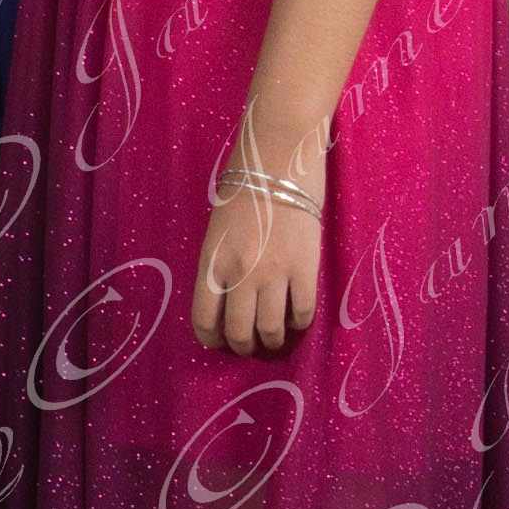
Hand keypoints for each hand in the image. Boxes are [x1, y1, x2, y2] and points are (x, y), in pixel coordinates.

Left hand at [196, 124, 327, 353]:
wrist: (278, 161)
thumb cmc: (243, 187)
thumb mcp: (216, 229)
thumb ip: (220, 263)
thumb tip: (228, 295)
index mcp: (211, 262)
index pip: (204, 318)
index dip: (211, 338)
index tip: (218, 342)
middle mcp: (239, 274)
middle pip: (239, 332)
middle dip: (243, 346)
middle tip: (249, 345)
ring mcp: (273, 274)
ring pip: (270, 330)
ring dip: (271, 341)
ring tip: (274, 338)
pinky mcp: (305, 270)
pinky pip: (302, 313)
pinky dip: (299, 323)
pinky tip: (297, 319)